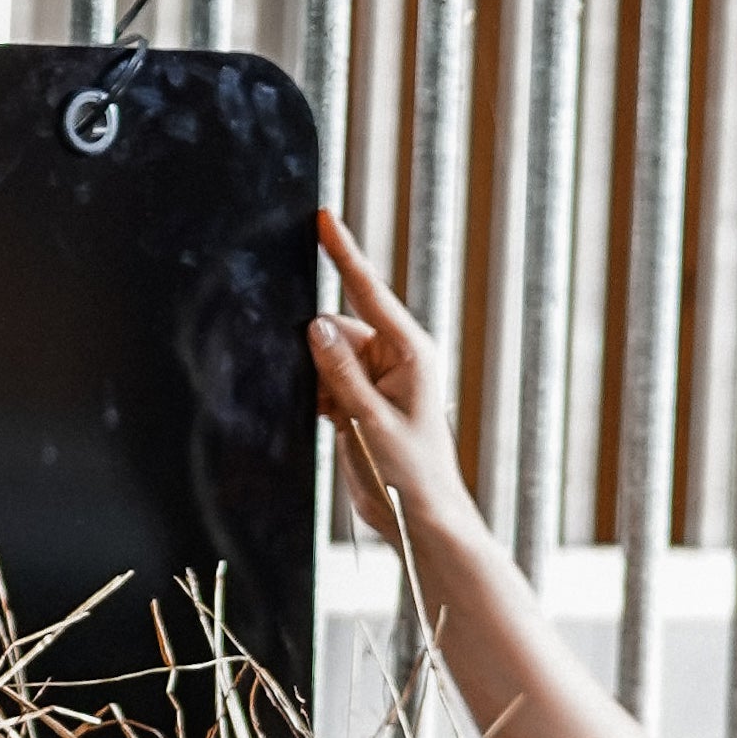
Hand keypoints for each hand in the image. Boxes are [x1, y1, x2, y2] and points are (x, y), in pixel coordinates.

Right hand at [309, 204, 476, 550]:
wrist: (421, 519)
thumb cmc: (411, 473)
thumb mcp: (371, 419)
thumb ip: (340, 371)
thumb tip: (315, 324)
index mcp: (410, 351)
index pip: (368, 291)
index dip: (344, 253)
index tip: (323, 217)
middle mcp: (395, 358)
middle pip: (339, 329)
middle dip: (318, 352)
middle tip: (324, 395)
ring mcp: (377, 380)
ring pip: (328, 359)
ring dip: (317, 381)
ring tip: (334, 420)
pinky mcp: (361, 402)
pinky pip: (327, 383)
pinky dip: (318, 397)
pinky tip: (323, 421)